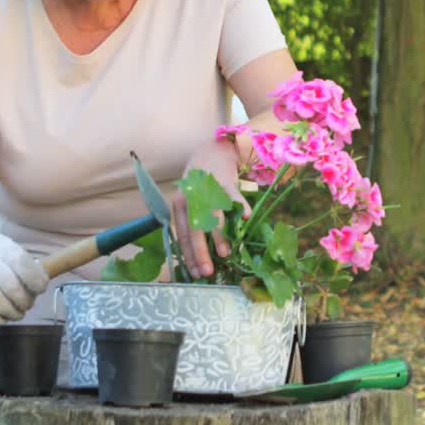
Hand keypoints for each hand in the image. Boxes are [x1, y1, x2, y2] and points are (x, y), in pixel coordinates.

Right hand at [0, 231, 48, 323]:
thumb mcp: (1, 245)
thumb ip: (20, 261)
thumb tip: (42, 280)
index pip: (24, 265)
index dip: (37, 281)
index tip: (40, 288)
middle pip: (12, 288)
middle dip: (25, 300)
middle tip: (27, 304)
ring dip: (14, 312)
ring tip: (17, 312)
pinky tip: (2, 316)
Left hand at [175, 137, 252, 278]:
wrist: (212, 150)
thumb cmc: (202, 182)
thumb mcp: (191, 200)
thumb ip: (194, 222)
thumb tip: (200, 253)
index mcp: (180, 205)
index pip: (183, 235)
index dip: (190, 255)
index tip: (196, 273)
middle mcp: (190, 198)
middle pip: (194, 230)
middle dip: (200, 253)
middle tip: (207, 272)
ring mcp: (207, 190)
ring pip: (212, 217)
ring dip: (218, 236)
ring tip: (224, 254)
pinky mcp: (224, 181)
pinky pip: (232, 196)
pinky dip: (239, 207)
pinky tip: (244, 218)